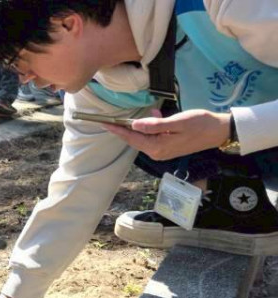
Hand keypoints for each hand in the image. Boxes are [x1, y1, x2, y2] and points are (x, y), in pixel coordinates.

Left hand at [102, 109, 231, 160]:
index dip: (117, 129)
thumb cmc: (200, 123)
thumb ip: (155, 124)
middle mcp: (157, 153)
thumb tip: (135, 124)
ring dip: (133, 129)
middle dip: (121, 130)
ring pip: (141, 139)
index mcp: (158, 147)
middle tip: (107, 120)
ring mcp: (162, 152)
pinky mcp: (167, 148)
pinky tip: (144, 121)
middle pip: (134, 140)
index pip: (131, 138)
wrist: (219, 131)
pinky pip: (150, 139)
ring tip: (121, 120)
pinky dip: (144, 130)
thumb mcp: (177, 121)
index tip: (103, 123)